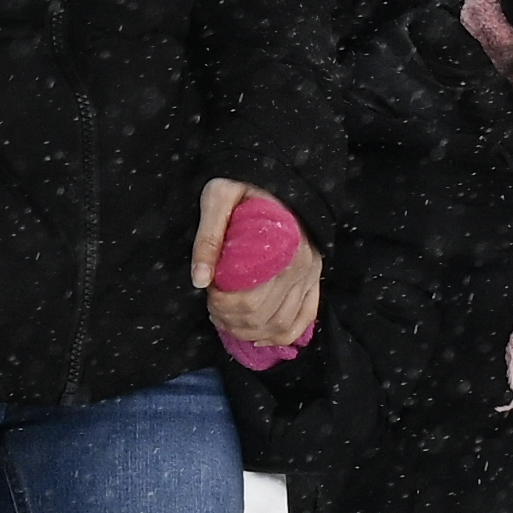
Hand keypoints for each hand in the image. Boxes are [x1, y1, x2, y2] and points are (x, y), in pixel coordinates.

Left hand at [194, 180, 317, 363]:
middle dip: (231, 319)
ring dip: (250, 331)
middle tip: (213, 306)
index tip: (208, 292)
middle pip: (263, 316)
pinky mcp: (313, 282)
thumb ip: (208, 237)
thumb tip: (199, 280)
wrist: (279, 175)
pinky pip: (304, 320)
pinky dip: (282, 336)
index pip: (249, 299)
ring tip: (229, 319)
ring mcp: (310, 278)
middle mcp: (302, 268)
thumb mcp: (218, 198)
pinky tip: (259, 336)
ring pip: (280, 325)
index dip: (222, 305)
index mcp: (281, 250)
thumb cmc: (246, 185)